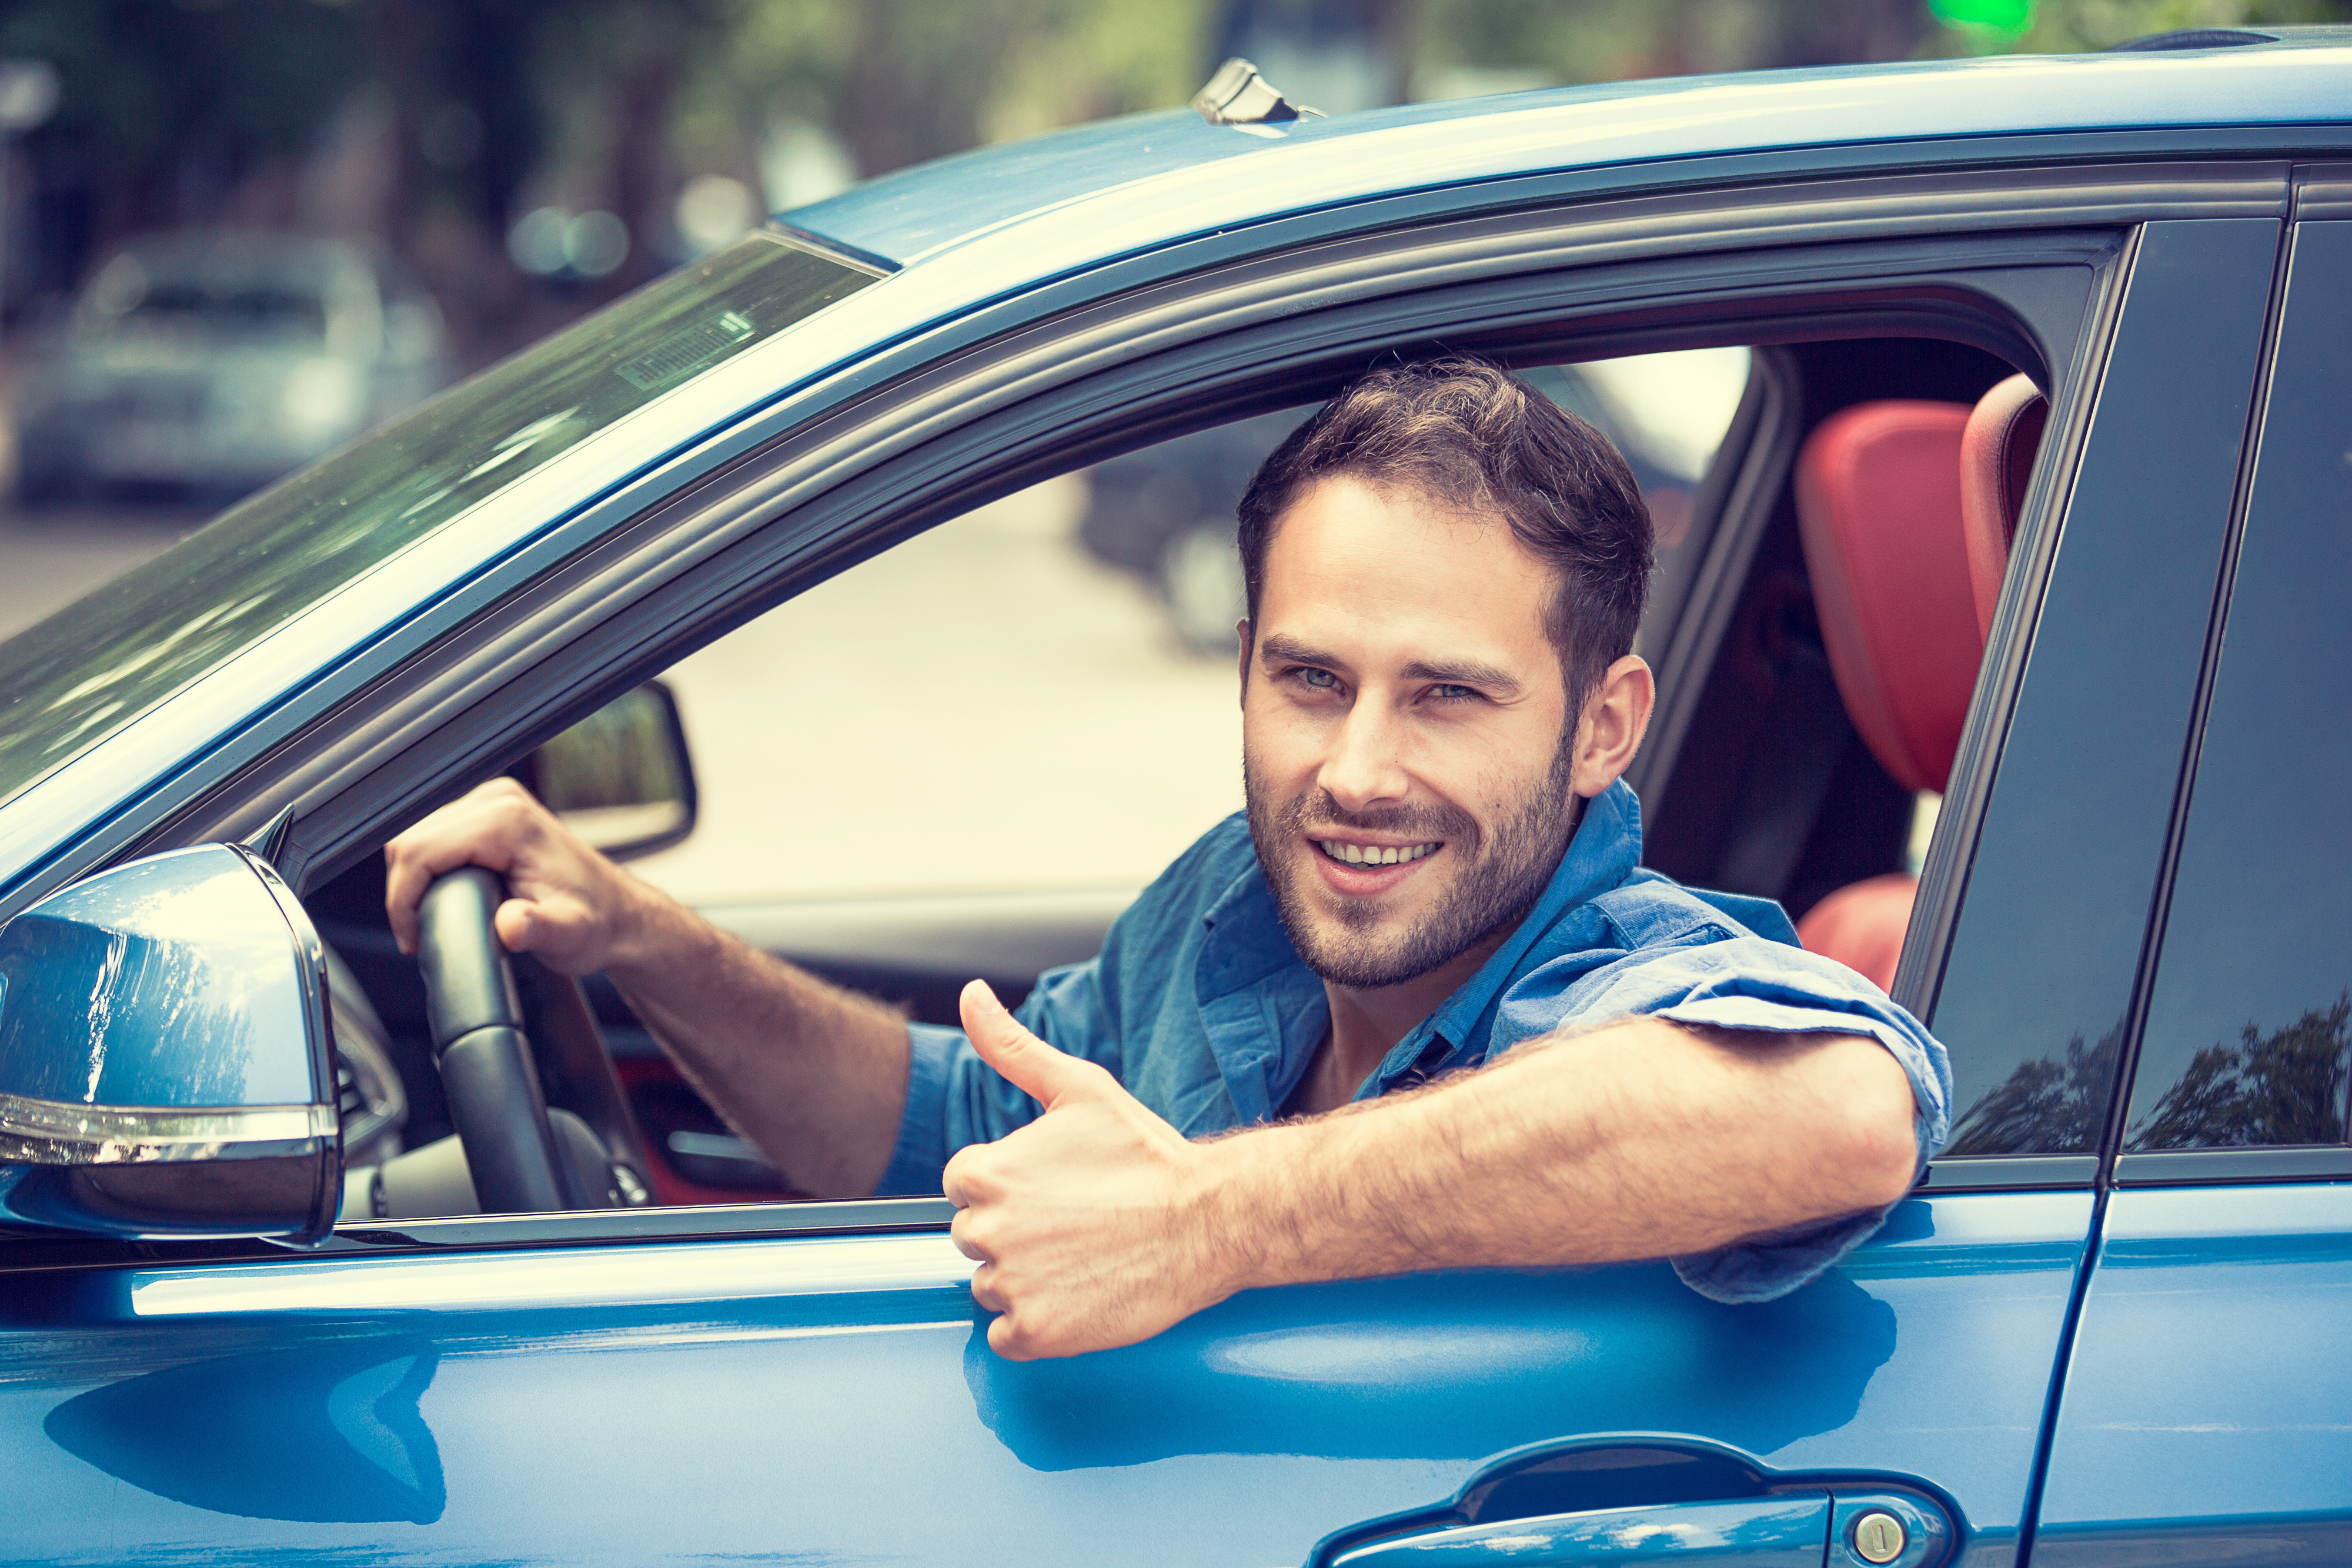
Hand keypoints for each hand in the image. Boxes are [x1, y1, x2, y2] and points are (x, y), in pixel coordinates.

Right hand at [383, 777, 651, 974]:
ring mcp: (492, 803)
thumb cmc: (596, 923)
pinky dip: (425, 870)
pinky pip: (432, 837)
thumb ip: (537, 929)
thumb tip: (511, 926)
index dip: (403, 898)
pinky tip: (440, 899)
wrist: (617, 914)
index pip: (420, 849)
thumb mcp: (568, 934)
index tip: (415, 937)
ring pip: (415, 836)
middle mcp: (498, 801)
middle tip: (419, 935)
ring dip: (412, 881)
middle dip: (404, 891)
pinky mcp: (488, 815)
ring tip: (428, 921)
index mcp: (508, 820)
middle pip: (410, 839)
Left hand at [943, 981, 1233, 1360]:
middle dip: (1016, 1231)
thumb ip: (1011, 1046)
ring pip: (991, 1287)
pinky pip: (1008, 1336)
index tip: (1058, 1188)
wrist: (1211, 1219)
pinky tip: (1079, 1295)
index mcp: (985, 1172)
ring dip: (1027, 1278)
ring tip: (1085, 1256)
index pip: (964, 1186)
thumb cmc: (1146, 1153)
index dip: (1012, 1185)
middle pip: (976, 1236)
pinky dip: (1037, 1325)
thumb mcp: (1078, 1087)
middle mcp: (986, 1231)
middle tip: (1078, 1222)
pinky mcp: (1035, 1334)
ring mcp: (1010, 1286)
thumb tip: (970, 994)